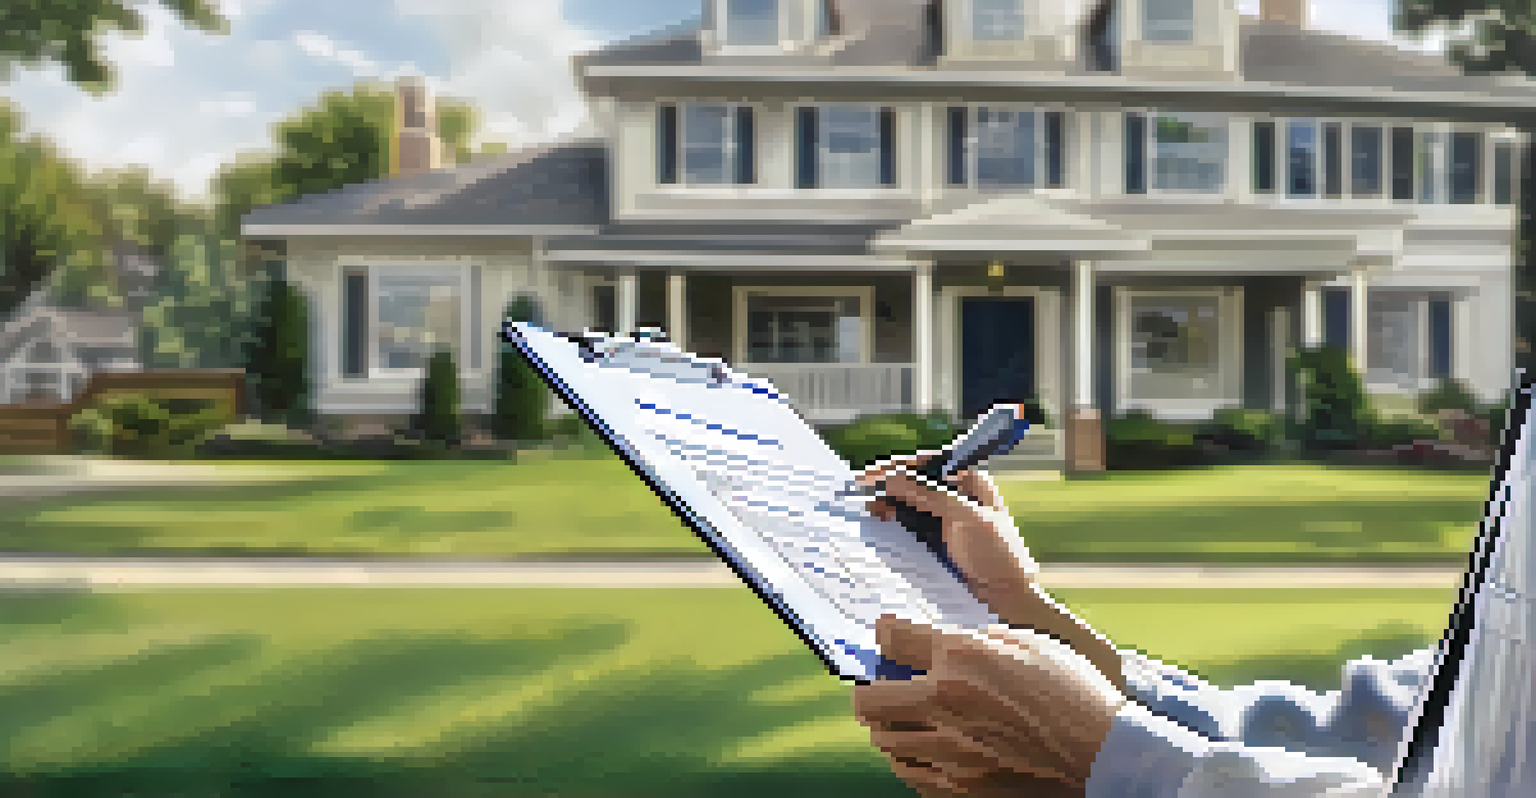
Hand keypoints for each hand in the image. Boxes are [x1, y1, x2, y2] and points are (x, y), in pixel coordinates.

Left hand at [854, 615, 1126, 795]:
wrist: (1104, 754)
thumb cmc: (1073, 690)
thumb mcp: (1026, 641)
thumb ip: (973, 638)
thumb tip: (934, 640)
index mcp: (963, 657)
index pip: (889, 637)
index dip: (884, 634)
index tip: (889, 637)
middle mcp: (946, 702)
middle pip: (868, 700)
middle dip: (872, 690)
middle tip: (888, 687)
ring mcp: (949, 751)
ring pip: (883, 742)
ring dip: (890, 726)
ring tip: (910, 719)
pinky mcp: (959, 788)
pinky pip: (909, 774)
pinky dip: (911, 759)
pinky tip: (931, 749)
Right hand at [855, 452, 1126, 691]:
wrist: (1007, 601)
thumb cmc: (1000, 556)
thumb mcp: (969, 519)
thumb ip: (932, 496)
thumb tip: (893, 479)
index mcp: (971, 482)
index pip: (930, 462)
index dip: (901, 464)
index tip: (875, 473)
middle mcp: (956, 496)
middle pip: (914, 481)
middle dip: (887, 482)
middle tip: (859, 488)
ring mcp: (943, 520)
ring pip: (907, 503)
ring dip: (885, 502)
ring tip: (864, 507)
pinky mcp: (934, 542)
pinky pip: (907, 525)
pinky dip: (890, 523)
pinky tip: (874, 524)